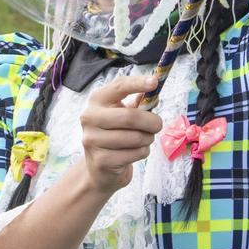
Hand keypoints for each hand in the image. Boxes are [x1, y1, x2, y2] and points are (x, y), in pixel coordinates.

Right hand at [80, 74, 160, 194]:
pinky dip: (142, 152)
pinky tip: (135, 152)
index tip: (155, 82)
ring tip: (144, 139)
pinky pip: (135, 154)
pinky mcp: (101, 160)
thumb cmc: (114, 134)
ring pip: (135, 138)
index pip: (118, 87)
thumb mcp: (123, 113)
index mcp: (96, 100)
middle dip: (152, 122)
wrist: (99, 167)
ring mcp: (92, 140)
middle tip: (158, 125)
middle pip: (130, 117)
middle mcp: (90, 117)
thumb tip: (155, 94)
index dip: (137, 83)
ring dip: (148, 139)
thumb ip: (139, 103)